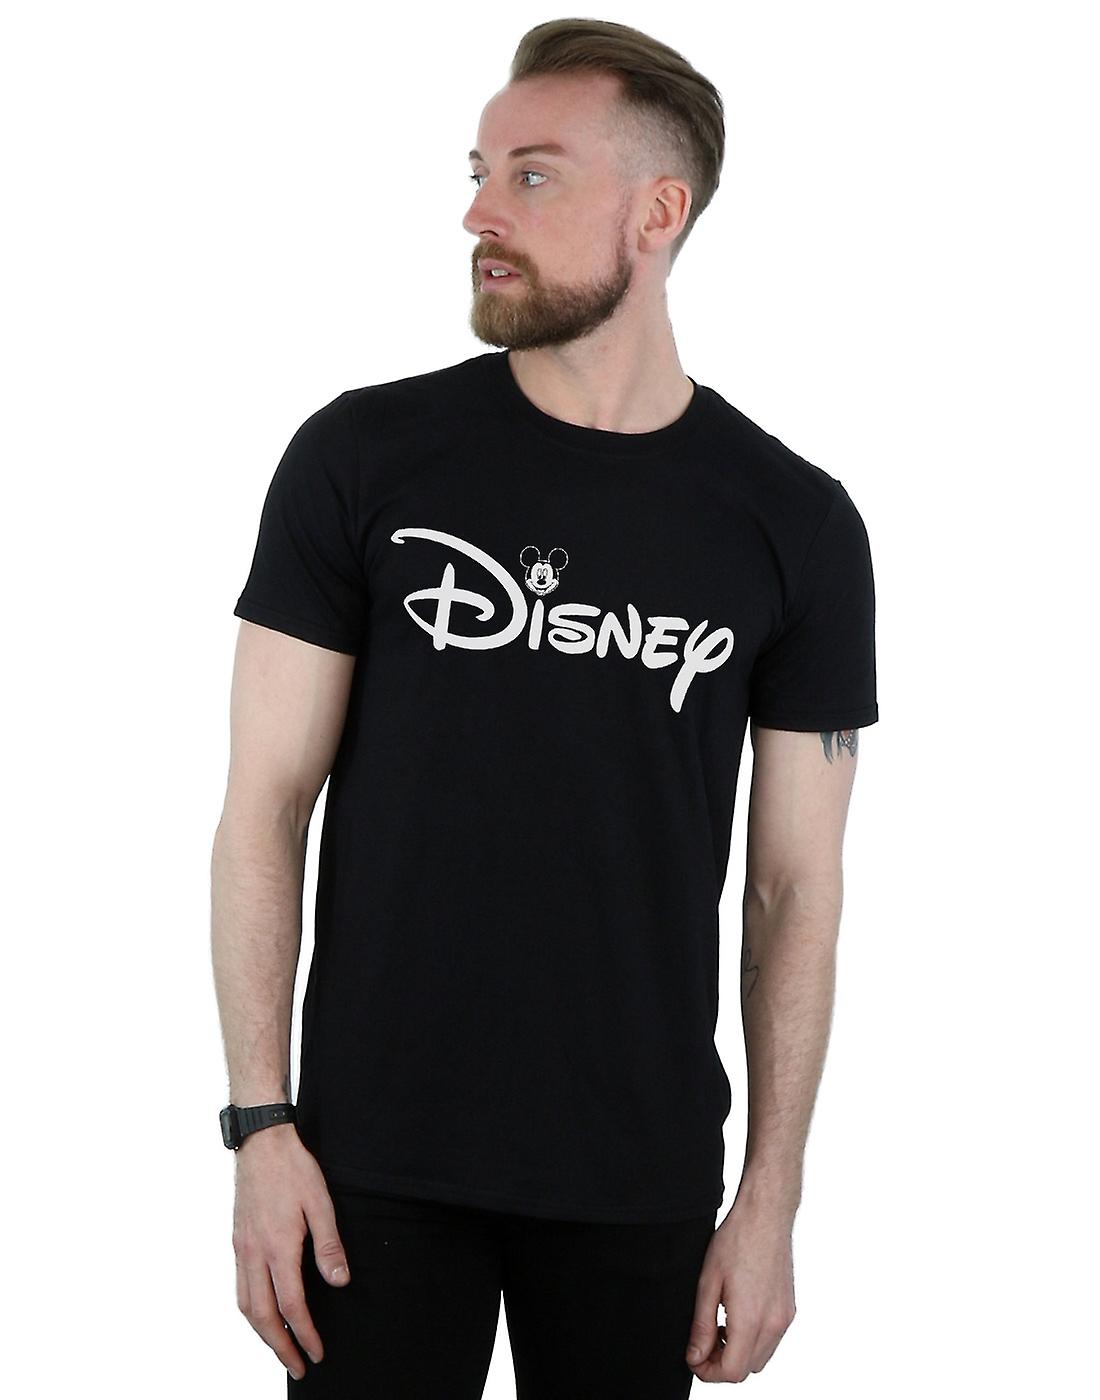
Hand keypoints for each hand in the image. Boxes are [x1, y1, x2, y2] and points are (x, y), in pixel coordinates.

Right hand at [232, 1125, 350, 1380]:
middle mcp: (254, 1253)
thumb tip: (340, 1283)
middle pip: (261, 1316)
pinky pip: (239, 1287)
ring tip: (280, 1347)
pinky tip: (262, 1313)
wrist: (261, 1142)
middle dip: (279, 1347)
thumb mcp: (321, 1203)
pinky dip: (250, 1310)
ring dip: (261, 1333)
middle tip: (298, 1366)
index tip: (316, 1353)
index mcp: (278, 1246)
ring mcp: (241, 1248)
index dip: (304, 1334)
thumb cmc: (294, 1168)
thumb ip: (329, 1246)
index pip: (291, 1305)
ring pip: (245, 1305)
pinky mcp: (237, 1241)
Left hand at [684, 1200, 795, 1382]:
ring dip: (738, 1353)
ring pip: (761, 1358)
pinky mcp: (789, 1310)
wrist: (766, 1216)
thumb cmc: (736, 1240)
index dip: (708, 1372)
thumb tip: (695, 1357)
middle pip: (747, 1370)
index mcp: (751, 1319)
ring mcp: (785, 1318)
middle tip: (703, 1342)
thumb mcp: (708, 1282)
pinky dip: (753, 1340)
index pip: (732, 1372)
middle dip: (722, 1363)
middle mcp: (773, 1324)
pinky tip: (738, 1315)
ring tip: (720, 1326)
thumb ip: (701, 1325)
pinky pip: (771, 1341)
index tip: (694, 1357)